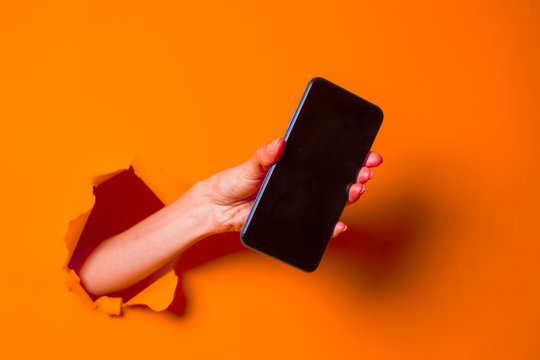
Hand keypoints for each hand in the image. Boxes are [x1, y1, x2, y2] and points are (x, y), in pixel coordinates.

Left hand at [201, 138, 382, 234]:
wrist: (217, 208)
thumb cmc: (233, 182)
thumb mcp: (249, 165)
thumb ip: (264, 155)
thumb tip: (280, 143)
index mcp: (294, 166)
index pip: (327, 158)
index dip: (350, 155)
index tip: (367, 152)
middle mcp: (301, 184)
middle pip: (336, 179)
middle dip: (356, 174)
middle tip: (366, 170)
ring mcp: (299, 203)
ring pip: (331, 201)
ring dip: (349, 196)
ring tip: (357, 189)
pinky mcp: (292, 221)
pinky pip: (316, 225)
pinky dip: (330, 227)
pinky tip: (339, 225)